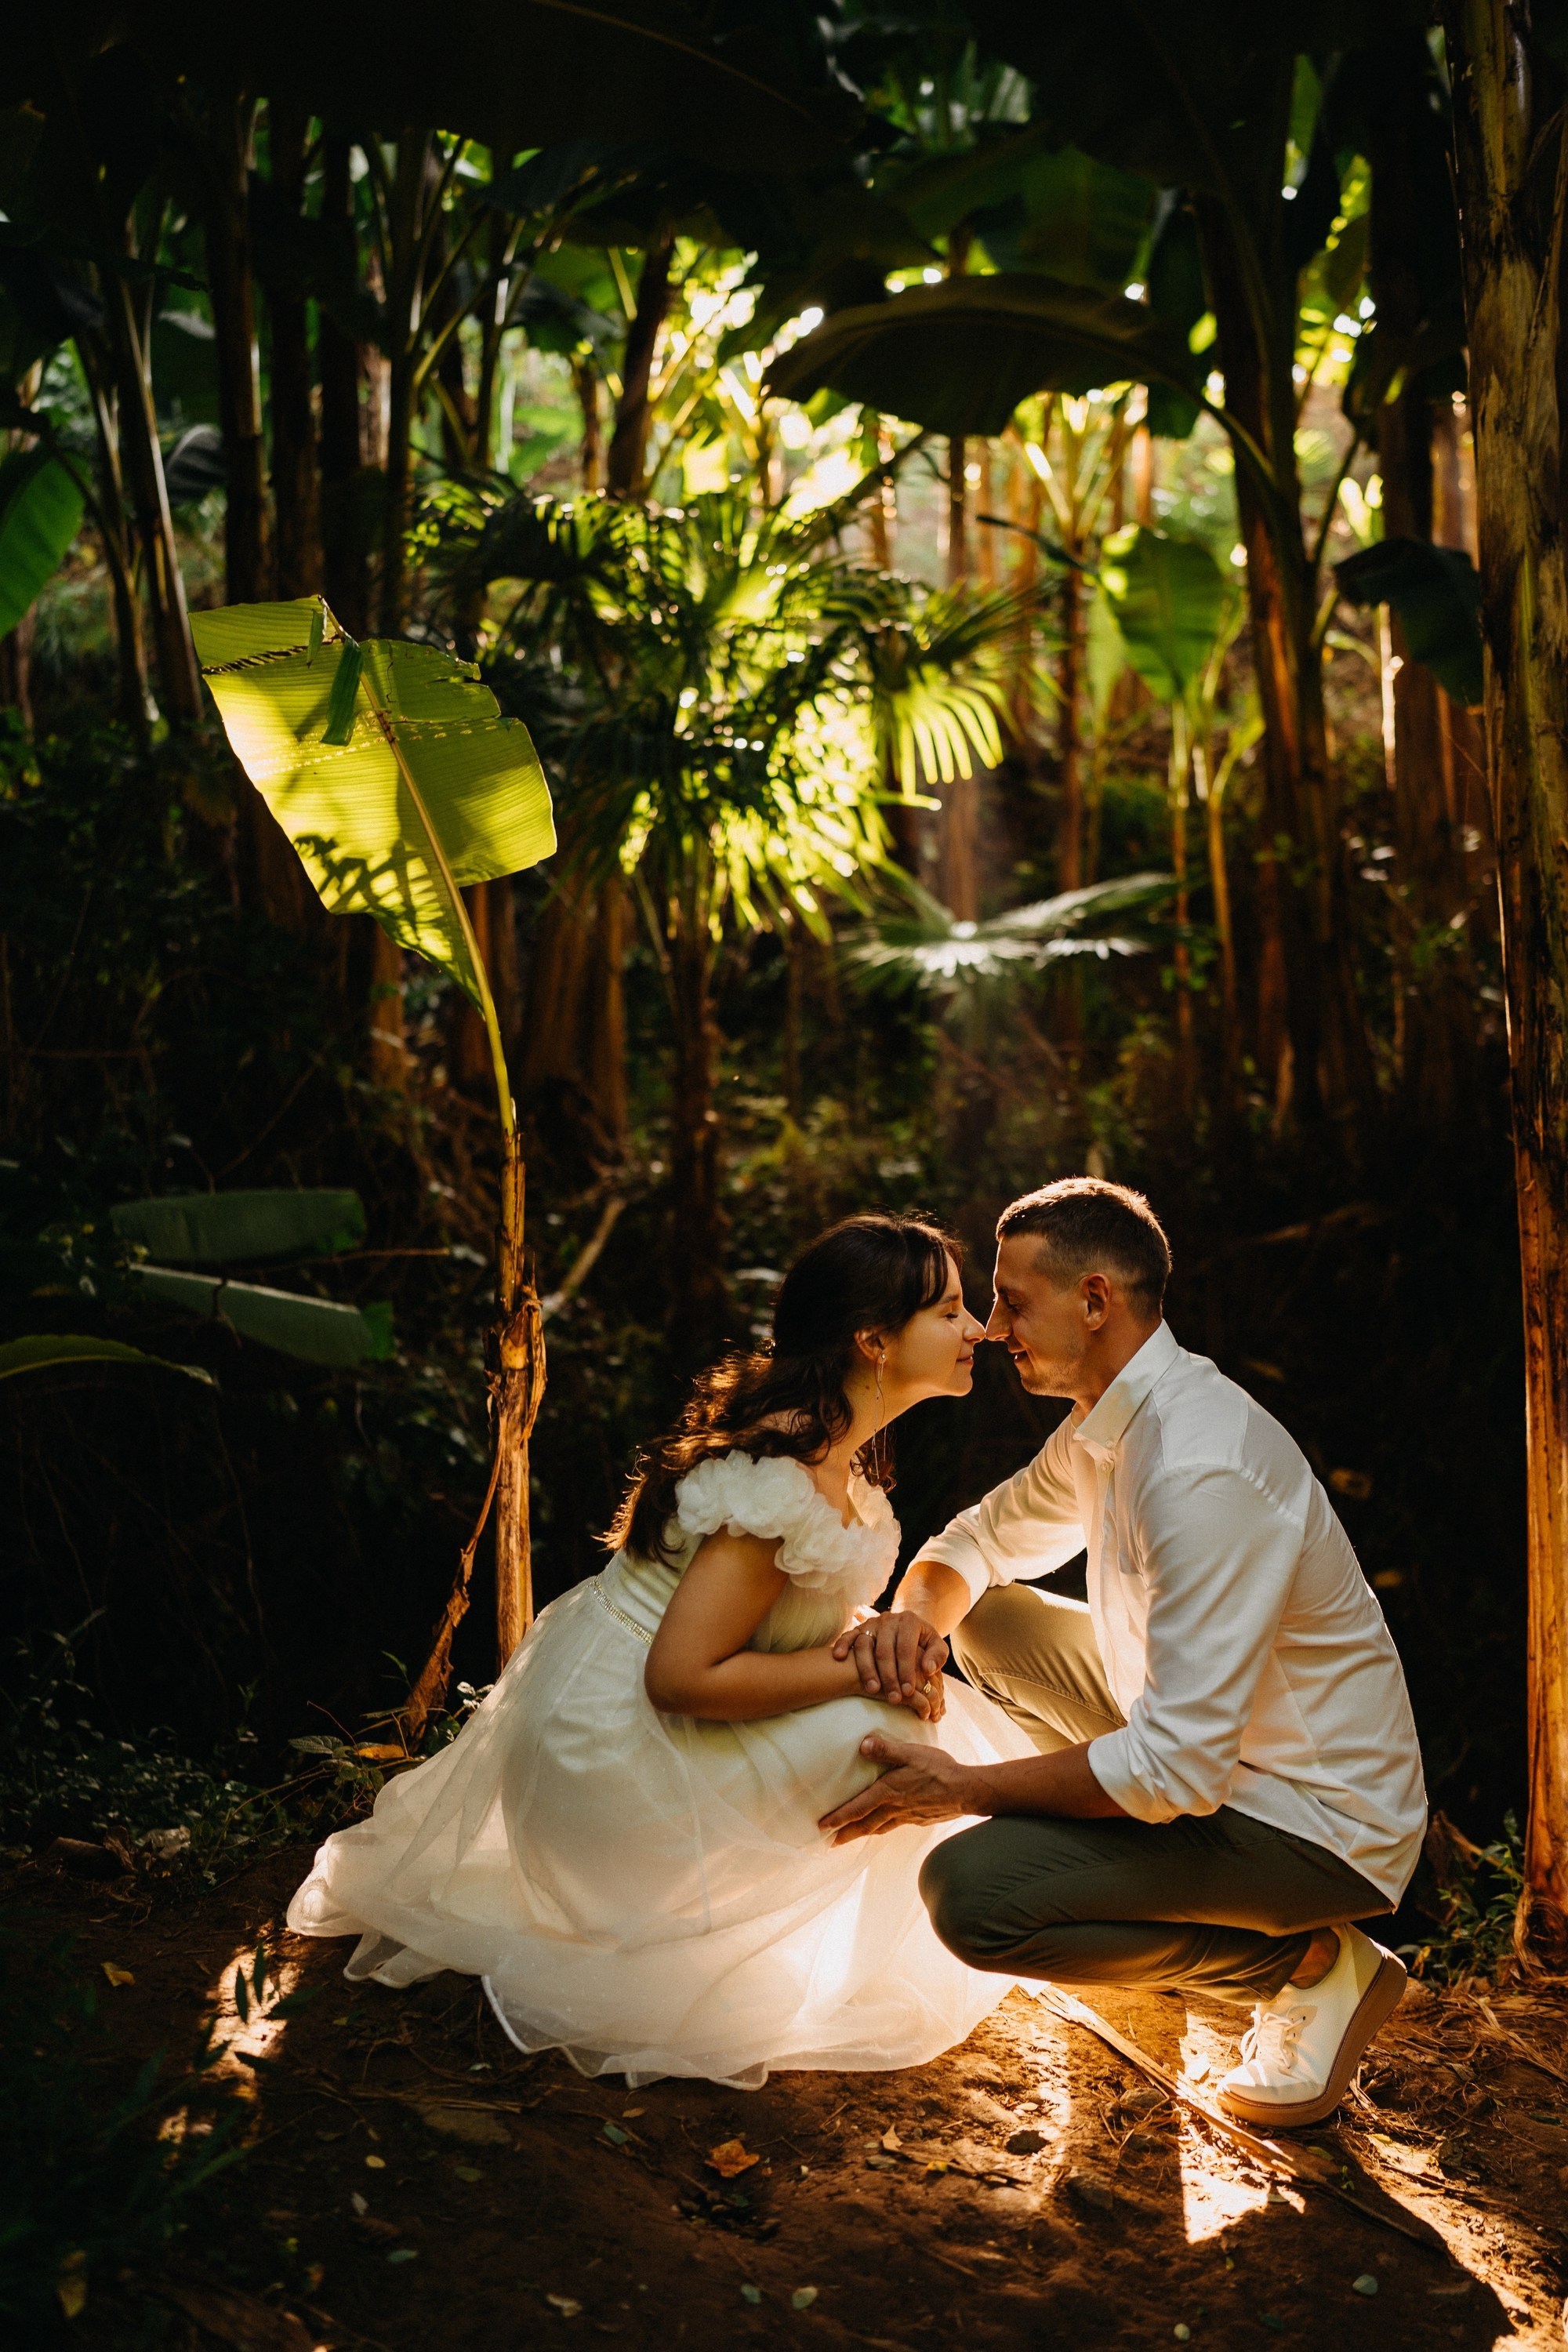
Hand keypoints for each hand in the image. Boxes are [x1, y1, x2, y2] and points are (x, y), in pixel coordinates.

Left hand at [818, 1733, 978, 1844]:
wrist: (966, 1791)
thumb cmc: (939, 1769)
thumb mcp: (911, 1753)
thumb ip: (887, 1749)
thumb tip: (863, 1745)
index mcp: (889, 1792)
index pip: (858, 1808)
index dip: (839, 1817)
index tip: (822, 1826)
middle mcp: (894, 1808)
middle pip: (864, 1825)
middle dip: (845, 1834)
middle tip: (828, 1843)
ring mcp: (906, 1816)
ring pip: (878, 1828)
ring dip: (861, 1834)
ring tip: (848, 1838)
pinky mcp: (917, 1819)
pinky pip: (892, 1826)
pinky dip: (880, 1829)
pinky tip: (881, 1827)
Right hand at [832, 1610, 948, 1718]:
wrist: (906, 1627)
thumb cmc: (922, 1642)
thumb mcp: (936, 1646)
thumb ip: (938, 1656)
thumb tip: (928, 1668)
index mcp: (909, 1621)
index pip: (906, 1648)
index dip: (907, 1671)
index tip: (908, 1692)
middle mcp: (889, 1619)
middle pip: (885, 1650)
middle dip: (889, 1676)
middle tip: (893, 1698)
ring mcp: (872, 1623)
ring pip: (865, 1645)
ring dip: (867, 1669)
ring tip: (873, 1690)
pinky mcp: (859, 1628)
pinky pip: (848, 1635)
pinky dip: (842, 1644)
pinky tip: (838, 1657)